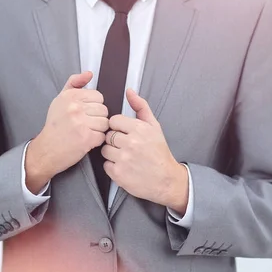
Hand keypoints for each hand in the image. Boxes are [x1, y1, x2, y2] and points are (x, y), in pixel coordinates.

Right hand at [25, 71, 107, 191]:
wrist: (46, 149)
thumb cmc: (55, 125)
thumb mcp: (60, 99)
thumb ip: (75, 83)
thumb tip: (89, 74)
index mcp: (71, 96)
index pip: (98, 96)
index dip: (94, 106)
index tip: (84, 112)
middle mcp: (75, 108)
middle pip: (103, 110)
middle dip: (96, 118)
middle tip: (84, 124)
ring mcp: (81, 123)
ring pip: (105, 123)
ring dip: (98, 130)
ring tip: (85, 131)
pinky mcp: (86, 138)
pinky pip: (102, 136)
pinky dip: (96, 140)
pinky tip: (86, 140)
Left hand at [101, 88, 188, 212]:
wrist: (166, 180)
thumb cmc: (159, 152)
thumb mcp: (154, 126)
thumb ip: (140, 106)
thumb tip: (129, 91)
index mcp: (139, 128)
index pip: (114, 121)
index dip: (118, 128)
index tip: (125, 133)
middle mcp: (131, 143)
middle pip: (108, 135)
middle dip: (115, 141)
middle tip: (126, 146)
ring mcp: (124, 159)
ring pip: (105, 150)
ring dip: (112, 154)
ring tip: (125, 156)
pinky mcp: (119, 174)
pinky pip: (105, 165)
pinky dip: (112, 167)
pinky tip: (124, 167)